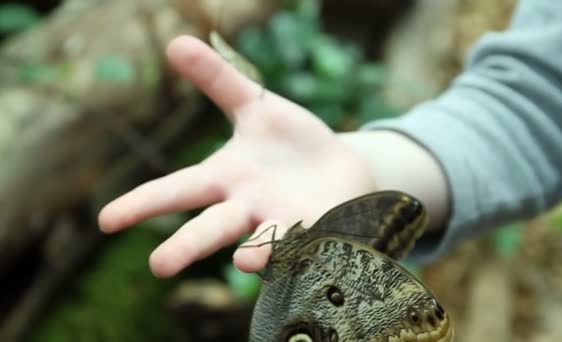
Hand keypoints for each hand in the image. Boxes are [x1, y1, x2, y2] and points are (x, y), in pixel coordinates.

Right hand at [98, 35, 375, 277]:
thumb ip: (218, 79)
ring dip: (255, 251)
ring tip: (244, 261)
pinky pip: (307, 241)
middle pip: (212, 227)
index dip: (142, 204)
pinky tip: (300, 247)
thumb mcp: (254, 106)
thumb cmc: (289, 143)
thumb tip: (175, 43)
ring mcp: (281, 222)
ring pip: (263, 242)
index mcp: (225, 178)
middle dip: (187, 246)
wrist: (338, 168)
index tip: (106, 220)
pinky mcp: (316, 228)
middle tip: (159, 267)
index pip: (177, 191)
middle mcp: (247, 207)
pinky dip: (302, 246)